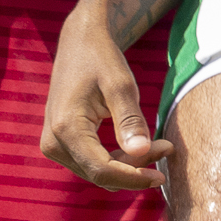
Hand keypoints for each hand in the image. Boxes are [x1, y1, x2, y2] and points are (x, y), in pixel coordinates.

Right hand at [40, 9, 170, 190]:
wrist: (79, 43)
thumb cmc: (101, 59)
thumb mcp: (120, 85)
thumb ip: (130, 119)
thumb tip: (141, 152)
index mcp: (66, 128)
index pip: (102, 169)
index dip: (133, 177)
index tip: (162, 176)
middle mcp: (53, 142)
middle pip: (99, 173)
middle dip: (135, 169)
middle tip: (167, 148)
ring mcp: (53, 144)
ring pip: (96, 172)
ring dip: (128, 166)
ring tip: (159, 145)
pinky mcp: (60, 143)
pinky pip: (91, 162)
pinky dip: (117, 160)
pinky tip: (140, 146)